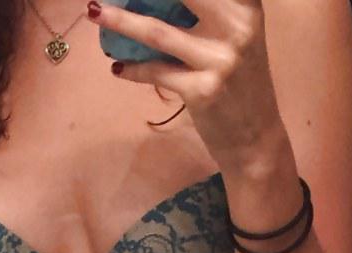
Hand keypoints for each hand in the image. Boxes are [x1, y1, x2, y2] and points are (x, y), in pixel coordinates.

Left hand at [88, 0, 286, 172]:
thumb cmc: (241, 84)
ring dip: (119, 20)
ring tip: (94, 12)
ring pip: (158, 32)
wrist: (256, 140)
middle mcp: (238, 27)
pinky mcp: (201, 92)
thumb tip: (153, 1)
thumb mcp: (238, 38)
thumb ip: (212, 12)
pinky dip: (132, 70)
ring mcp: (219, 60)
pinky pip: (156, 73)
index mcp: (247, 6)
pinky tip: (118, 68)